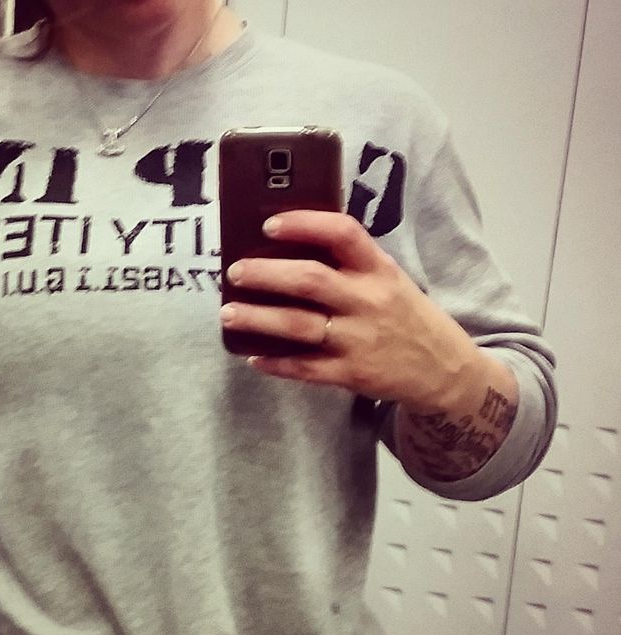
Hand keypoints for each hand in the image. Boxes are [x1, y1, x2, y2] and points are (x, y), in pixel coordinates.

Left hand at [219, 210, 481, 413]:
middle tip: (235, 271)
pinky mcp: (352, 374)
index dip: (304, 224)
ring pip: (298, 326)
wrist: (444, 369)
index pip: (343, 233)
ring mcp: (359, 339)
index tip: (270, 223)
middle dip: (266, 274)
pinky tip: (253, 356)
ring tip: (228, 314)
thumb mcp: (388, 280)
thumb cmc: (403, 316)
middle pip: (310, 280)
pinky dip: (276, 363)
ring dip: (258, 319)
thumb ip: (349, 266)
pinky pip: (305, 368)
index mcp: (379, 269)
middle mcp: (368, 301)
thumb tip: (288, 251)